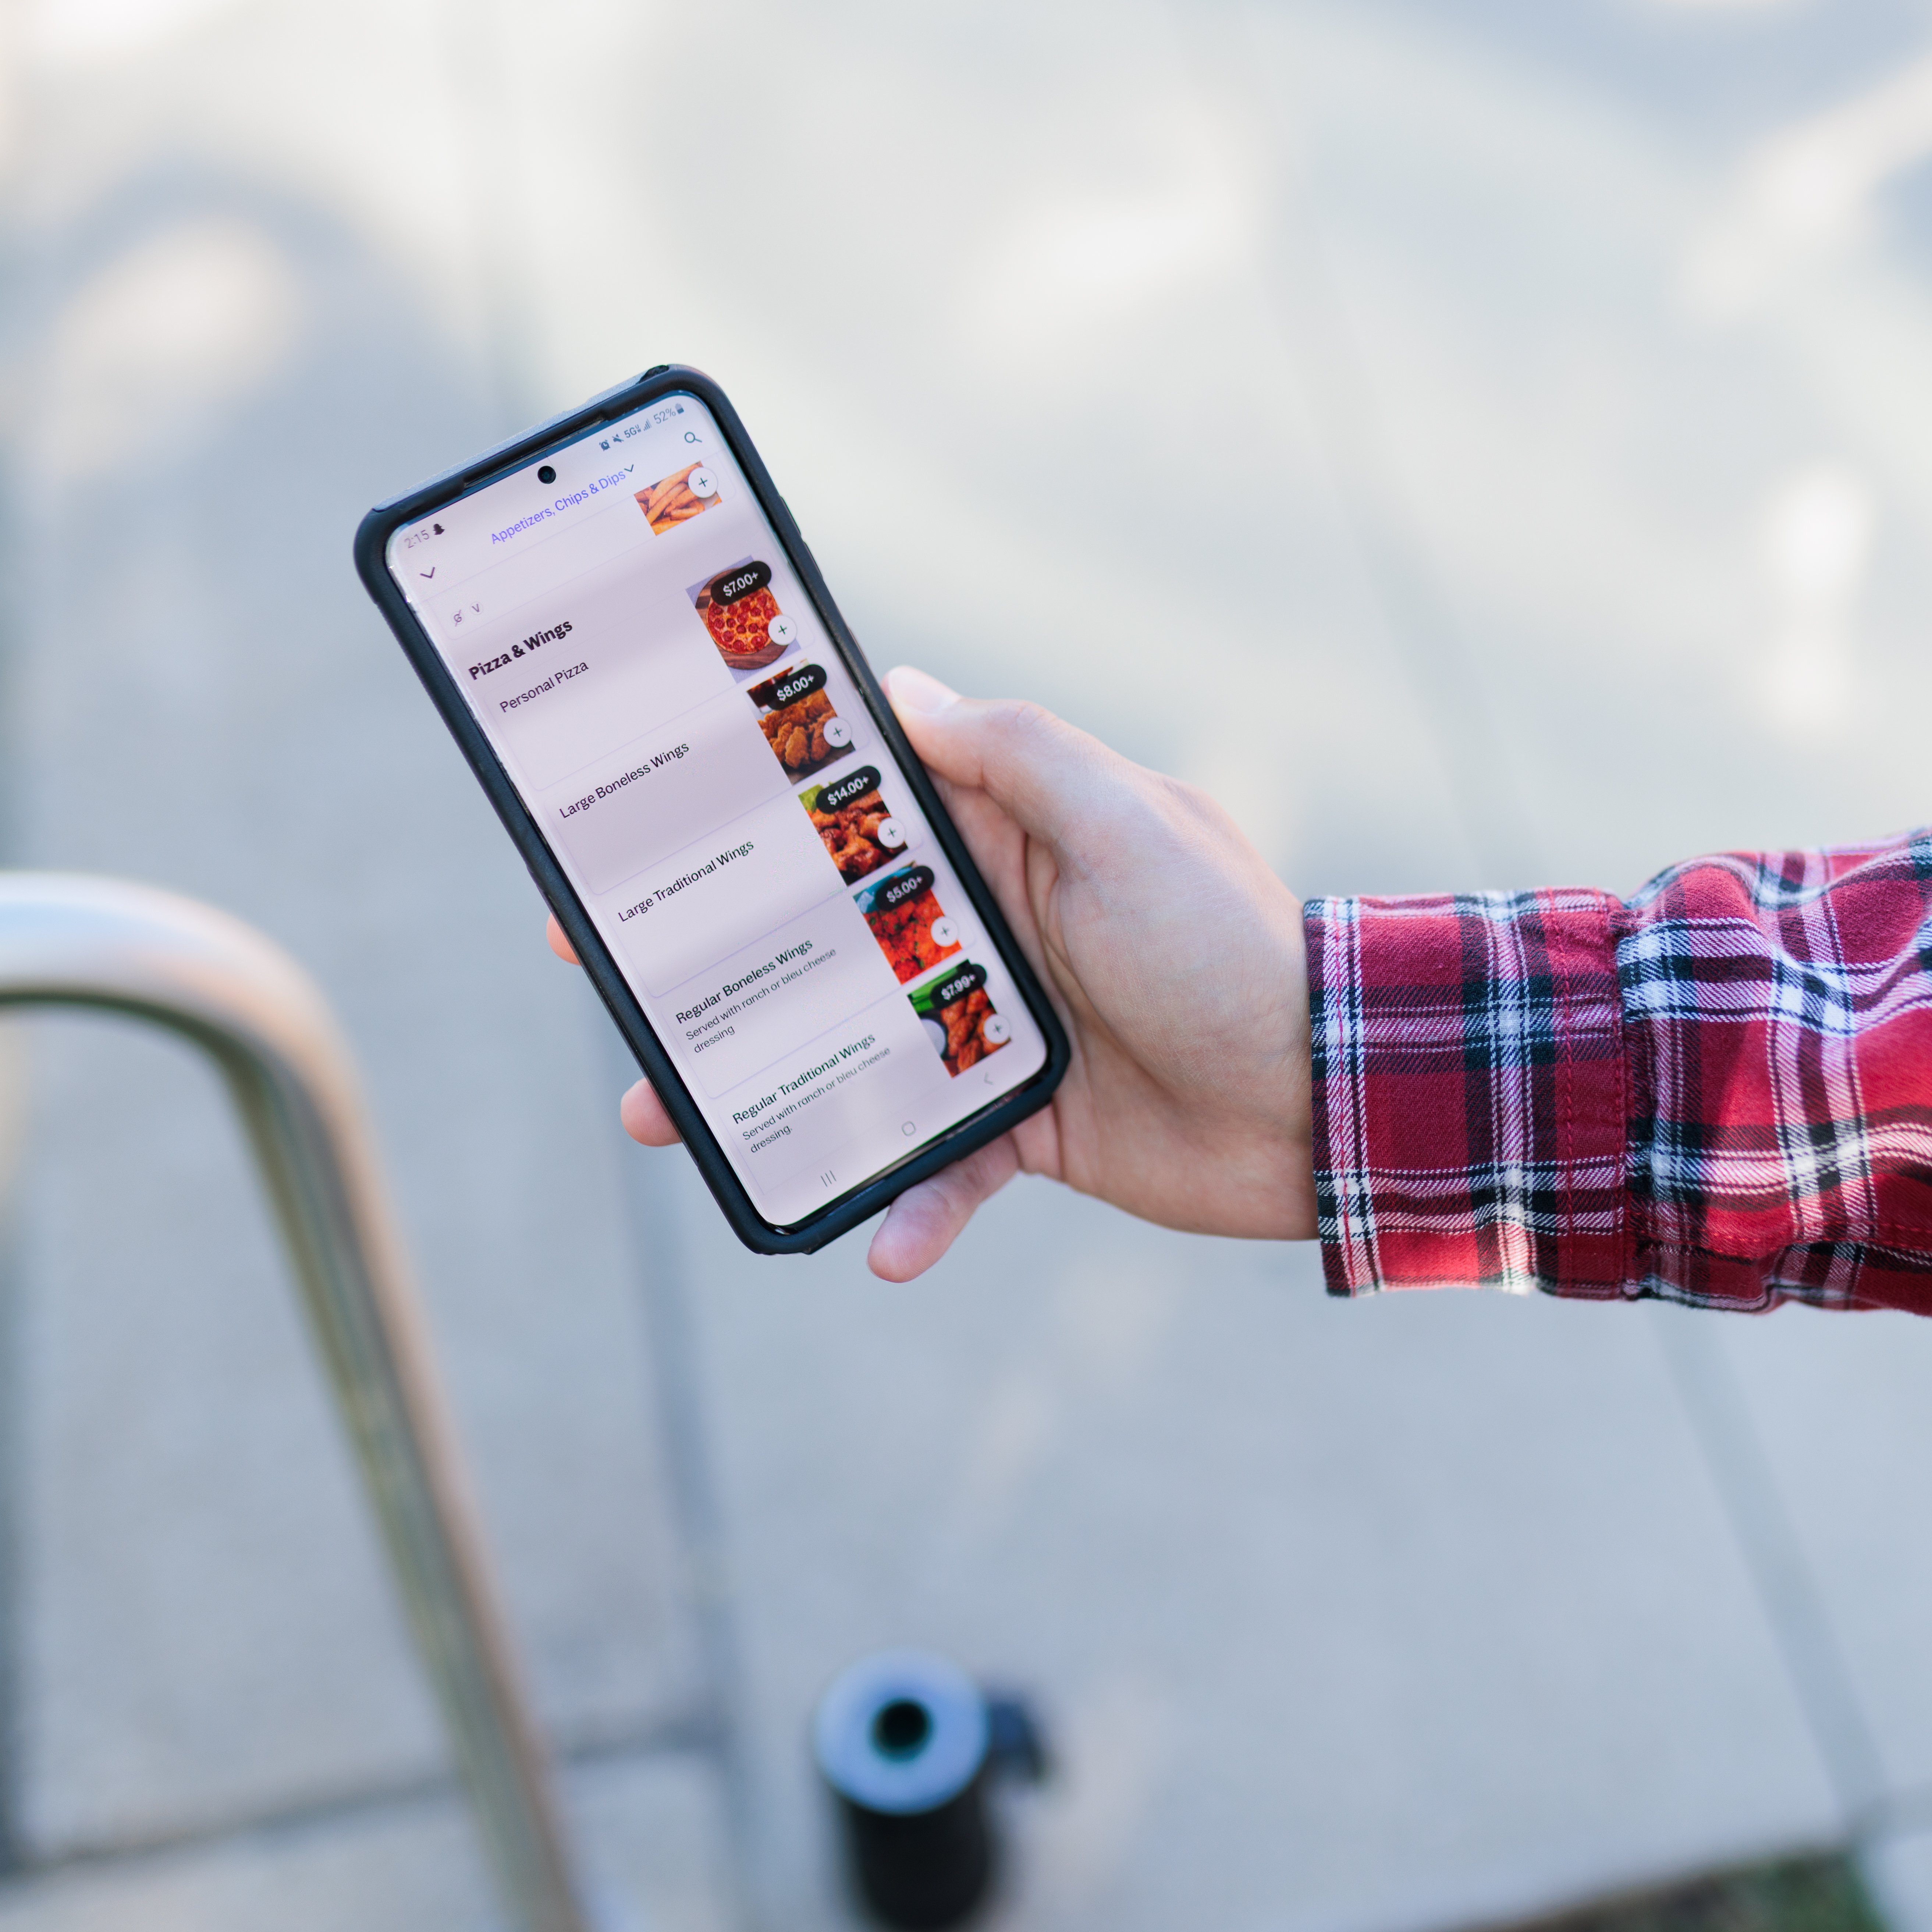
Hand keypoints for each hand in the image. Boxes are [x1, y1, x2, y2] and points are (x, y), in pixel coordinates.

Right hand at [544, 665, 1315, 1279]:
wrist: (1328, 1094)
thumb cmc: (1230, 944)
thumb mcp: (1130, 822)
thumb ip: (1016, 755)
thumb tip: (904, 687)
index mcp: (1007, 835)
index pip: (856, 805)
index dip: (755, 806)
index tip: (650, 811)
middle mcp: (990, 926)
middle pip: (820, 937)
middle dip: (713, 960)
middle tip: (603, 976)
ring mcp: (1001, 1030)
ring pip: (847, 1058)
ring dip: (759, 1093)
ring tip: (666, 1122)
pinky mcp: (1028, 1126)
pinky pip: (941, 1168)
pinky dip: (910, 1209)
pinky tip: (881, 1245)